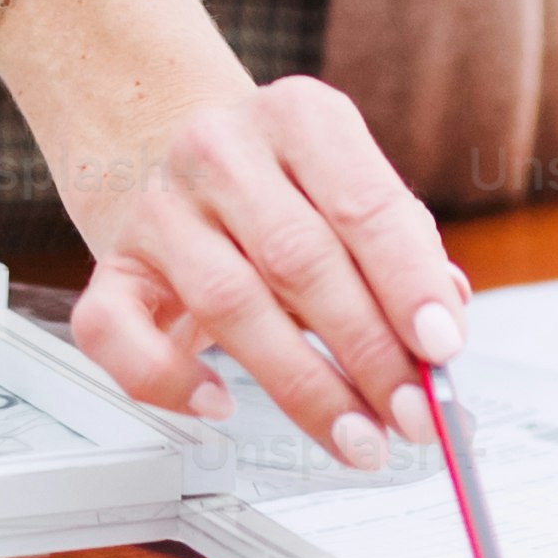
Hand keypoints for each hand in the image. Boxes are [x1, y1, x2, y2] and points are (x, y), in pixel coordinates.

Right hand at [0, 0, 470, 467]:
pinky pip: (119, 332)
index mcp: (296, 117)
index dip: (407, 281)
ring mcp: (158, 208)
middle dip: (367, 351)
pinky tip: (220, 405)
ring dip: (303, 386)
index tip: (443, 347)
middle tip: (413, 417)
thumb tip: (445, 314)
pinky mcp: (112, 266)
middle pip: (299, 259)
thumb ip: (403, 247)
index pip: (362, 202)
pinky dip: (168, 379)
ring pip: (227, 303)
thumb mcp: (352, 187)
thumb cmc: (287, 188)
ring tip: (359, 439)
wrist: (175, 152)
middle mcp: (219, 151)